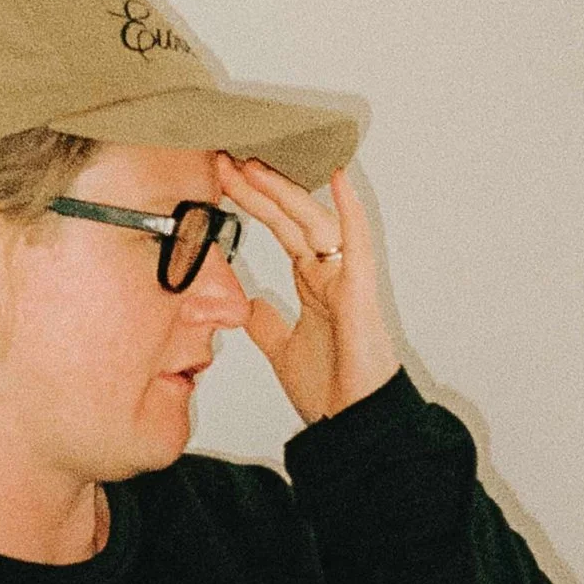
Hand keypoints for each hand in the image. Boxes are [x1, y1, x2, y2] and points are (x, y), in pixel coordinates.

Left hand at [215, 158, 399, 424]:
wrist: (352, 423)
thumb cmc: (331, 390)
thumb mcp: (283, 350)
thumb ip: (268, 325)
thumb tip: (251, 304)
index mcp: (313, 285)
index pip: (280, 230)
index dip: (254, 203)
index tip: (222, 180)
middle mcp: (330, 274)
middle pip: (292, 218)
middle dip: (260, 188)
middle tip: (227, 160)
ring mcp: (346, 278)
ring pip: (314, 222)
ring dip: (285, 192)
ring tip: (254, 166)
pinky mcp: (360, 290)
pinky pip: (356, 241)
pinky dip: (349, 209)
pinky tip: (338, 177)